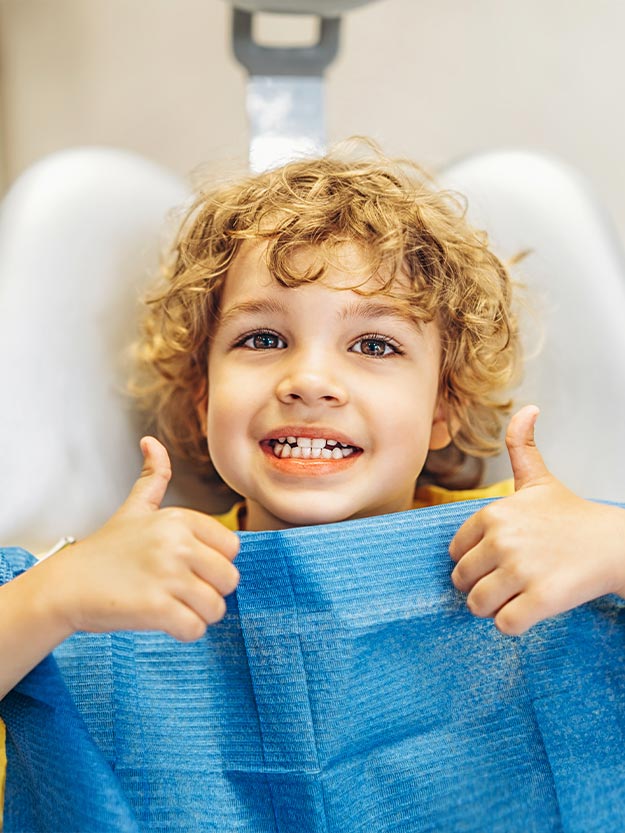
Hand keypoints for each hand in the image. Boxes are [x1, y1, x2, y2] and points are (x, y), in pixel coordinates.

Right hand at [38, 437, 239, 640]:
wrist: (65, 585)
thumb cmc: (105, 550)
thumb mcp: (133, 509)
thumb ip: (153, 477)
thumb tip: (151, 441)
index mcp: (179, 518)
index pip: (232, 548)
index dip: (215, 564)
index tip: (190, 568)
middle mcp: (177, 543)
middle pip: (230, 580)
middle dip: (211, 592)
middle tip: (183, 593)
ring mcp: (167, 575)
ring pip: (216, 608)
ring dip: (199, 615)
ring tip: (174, 608)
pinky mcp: (156, 607)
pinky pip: (196, 629)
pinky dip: (185, 633)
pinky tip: (165, 623)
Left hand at [449, 406, 624, 634]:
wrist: (615, 545)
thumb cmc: (572, 516)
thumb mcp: (540, 480)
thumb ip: (521, 447)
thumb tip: (528, 408)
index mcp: (493, 514)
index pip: (455, 552)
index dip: (474, 562)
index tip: (498, 560)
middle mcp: (502, 540)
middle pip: (462, 581)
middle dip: (481, 587)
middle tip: (508, 583)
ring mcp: (520, 570)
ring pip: (477, 606)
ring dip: (494, 609)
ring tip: (517, 597)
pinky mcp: (540, 599)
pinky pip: (504, 625)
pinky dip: (513, 626)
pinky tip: (530, 611)